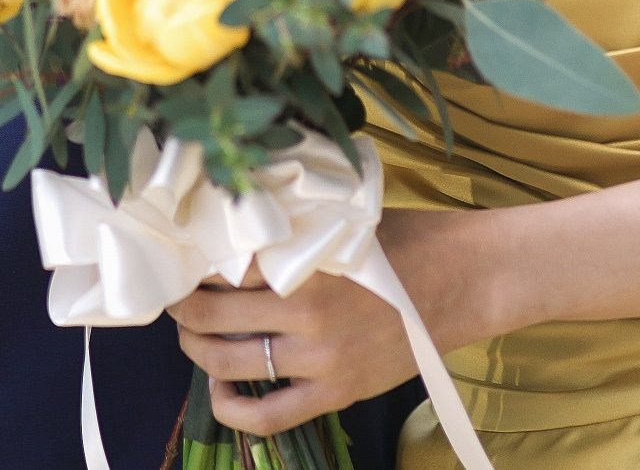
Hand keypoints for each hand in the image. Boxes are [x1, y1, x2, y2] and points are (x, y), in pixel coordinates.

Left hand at [166, 210, 465, 436]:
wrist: (463, 282)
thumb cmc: (407, 240)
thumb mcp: (346, 225)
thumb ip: (297, 237)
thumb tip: (242, 235)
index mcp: (307, 264)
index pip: (226, 267)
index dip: (196, 263)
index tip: (182, 255)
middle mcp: (307, 315)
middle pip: (216, 315)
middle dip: (184, 305)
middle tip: (175, 292)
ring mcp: (321, 360)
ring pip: (231, 362)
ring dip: (197, 348)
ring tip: (188, 332)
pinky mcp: (336, 393)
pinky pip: (269, 415)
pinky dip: (232, 409)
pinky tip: (217, 392)